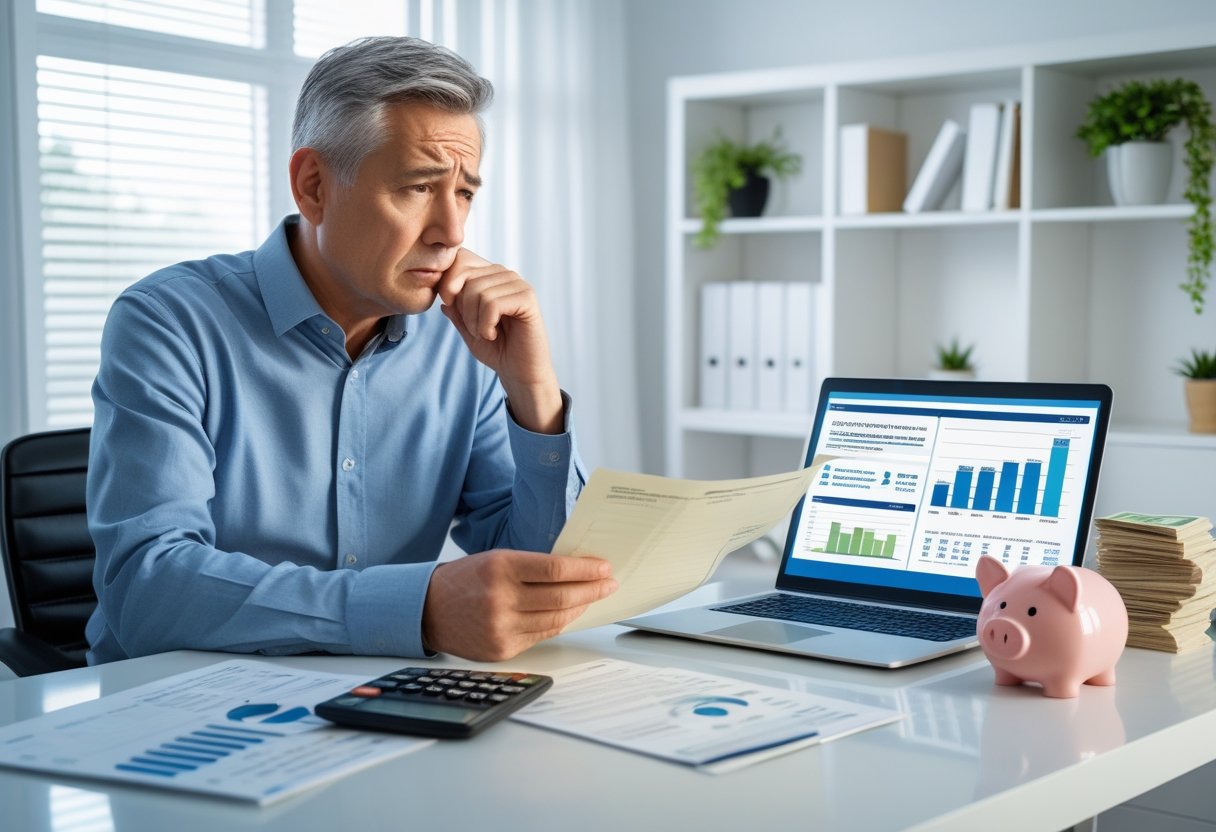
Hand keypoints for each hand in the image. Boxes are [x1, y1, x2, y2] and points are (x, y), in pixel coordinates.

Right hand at [421, 550, 617, 661]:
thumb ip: (532, 566)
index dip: (586, 569)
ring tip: (592, 598)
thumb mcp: (496, 560)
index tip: (604, 567)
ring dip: (581, 607)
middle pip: (562, 596)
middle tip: (609, 583)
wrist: (429, 610)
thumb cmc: (467, 580)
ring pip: (557, 619)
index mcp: (500, 567)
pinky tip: (569, 613)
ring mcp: (502, 628)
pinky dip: (560, 623)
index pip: (555, 569)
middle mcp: (501, 599)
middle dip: (592, 589)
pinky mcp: (502, 649)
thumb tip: (577, 572)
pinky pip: (543, 635)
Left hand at [437, 249, 562, 432]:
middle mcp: (504, 274)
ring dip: (474, 320)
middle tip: (474, 328)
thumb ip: (455, 309)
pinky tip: (493, 334)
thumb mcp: (467, 327)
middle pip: (465, 275)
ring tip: (486, 333)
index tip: (452, 306)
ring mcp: (517, 283)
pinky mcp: (527, 297)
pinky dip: (485, 324)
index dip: (448, 283)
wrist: (519, 372)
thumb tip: (442, 295)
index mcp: (489, 275)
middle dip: (461, 307)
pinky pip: (492, 303)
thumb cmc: (495, 349)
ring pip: (477, 291)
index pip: (460, 259)